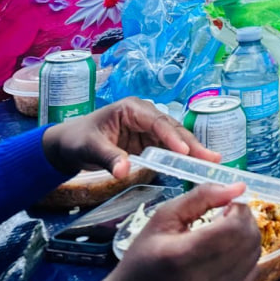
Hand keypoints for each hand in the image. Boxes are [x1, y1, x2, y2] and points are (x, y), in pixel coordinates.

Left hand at [42, 96, 215, 177]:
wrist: (68, 145)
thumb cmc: (77, 140)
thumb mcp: (90, 148)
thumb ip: (109, 158)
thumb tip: (124, 172)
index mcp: (132, 109)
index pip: (157, 122)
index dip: (172, 137)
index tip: (185, 151)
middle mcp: (145, 115)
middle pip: (172, 129)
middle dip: (191, 143)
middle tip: (211, 157)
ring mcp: (148, 129)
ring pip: (174, 139)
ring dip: (191, 151)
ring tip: (211, 161)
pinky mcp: (148, 141)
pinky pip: (167, 148)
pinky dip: (181, 157)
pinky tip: (195, 164)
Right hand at [88, 183, 260, 280]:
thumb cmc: (143, 260)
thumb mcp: (162, 220)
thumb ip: (201, 197)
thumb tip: (238, 187)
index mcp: (180, 257)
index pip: (234, 227)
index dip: (238, 209)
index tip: (226, 206)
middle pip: (248, 240)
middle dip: (244, 220)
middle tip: (228, 216)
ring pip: (254, 256)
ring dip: (246, 237)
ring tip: (225, 234)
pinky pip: (251, 273)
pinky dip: (244, 257)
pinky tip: (226, 253)